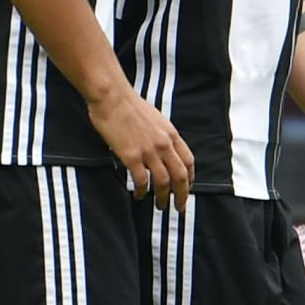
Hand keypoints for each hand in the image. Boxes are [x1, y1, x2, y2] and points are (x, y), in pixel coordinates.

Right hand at [89, 86, 195, 210]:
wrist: (113, 98)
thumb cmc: (130, 106)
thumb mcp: (156, 119)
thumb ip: (162, 135)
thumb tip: (164, 149)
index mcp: (171, 134)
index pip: (188, 161)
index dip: (190, 178)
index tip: (187, 188)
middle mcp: (164, 144)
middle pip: (180, 176)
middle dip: (182, 195)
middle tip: (179, 207)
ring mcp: (149, 151)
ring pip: (163, 182)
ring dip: (162, 197)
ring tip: (160, 206)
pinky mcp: (131, 156)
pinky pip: (141, 180)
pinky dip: (142, 191)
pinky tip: (139, 196)